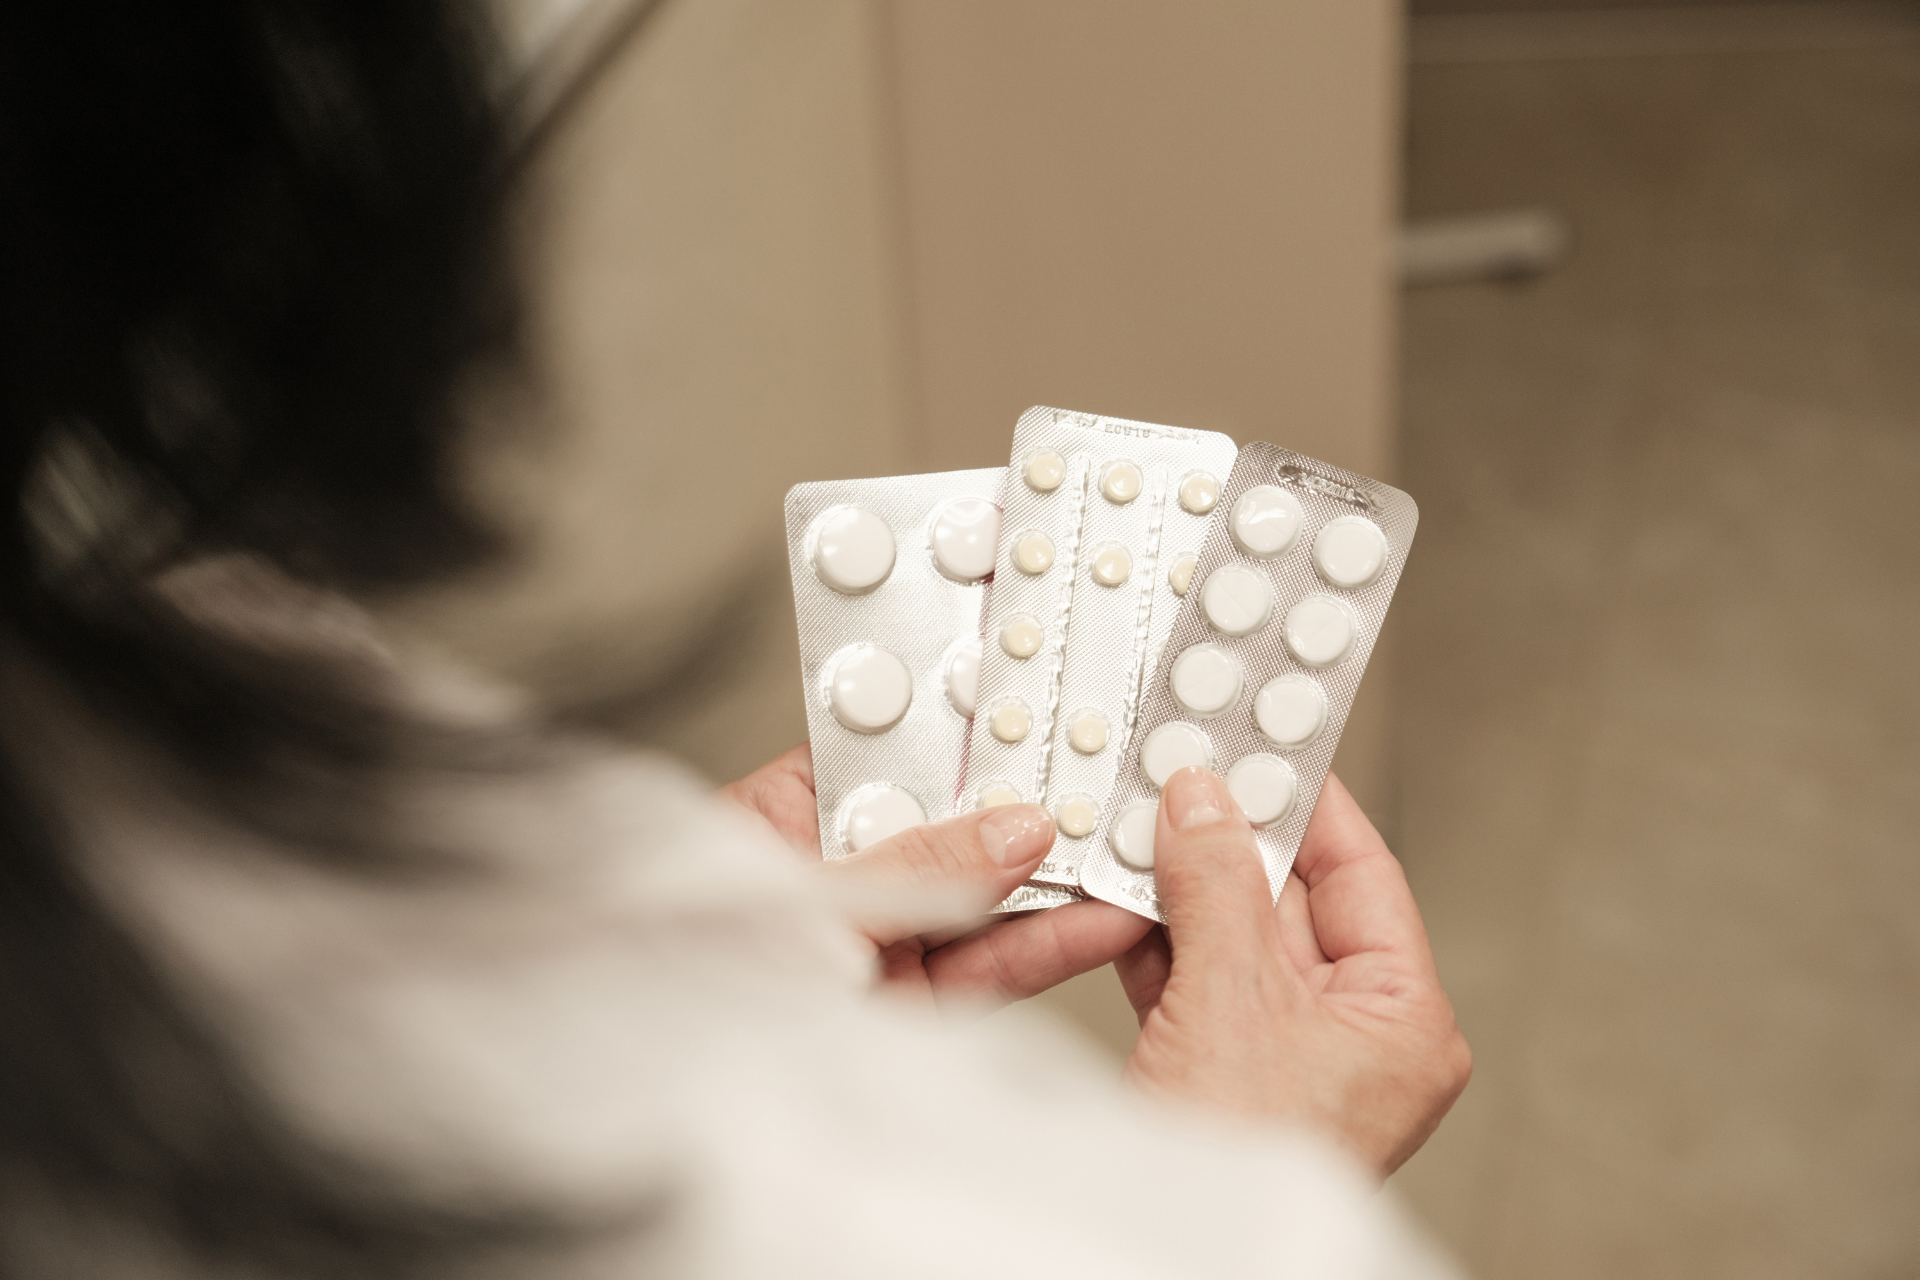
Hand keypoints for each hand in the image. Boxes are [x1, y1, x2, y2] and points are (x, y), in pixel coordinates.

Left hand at [722, 744, 1151, 1007]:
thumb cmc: (691, 993)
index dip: (954, 739)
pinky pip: (991, 963)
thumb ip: (913, 869)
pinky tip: (1100, 917)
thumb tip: (1006, 830)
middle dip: (1024, 808)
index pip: (879, 760)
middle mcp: (833, 881)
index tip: (1029, 717)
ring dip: (1055, 878)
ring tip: (1118, 848)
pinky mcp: (914, 1007)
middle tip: (1098, 783)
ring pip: (981, 898)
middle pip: (945, 827)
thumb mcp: (808, 912)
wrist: (683, 1102)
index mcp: (776, 826)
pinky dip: (1050, 943)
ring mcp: (877, 946)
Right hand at [1117, 767, 1469, 1177]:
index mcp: (1402, 1020)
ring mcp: (1284, 1054)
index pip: (1362, 876)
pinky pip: (1194, 978)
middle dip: (1227, 841)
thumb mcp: (1230, 1002)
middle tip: (1183, 775)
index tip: (1267, 743)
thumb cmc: (1239, 1165)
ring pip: (1231, 936)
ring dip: (1181, 886)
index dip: (1310, 804)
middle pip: (1288, 900)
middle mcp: (1353, 1035)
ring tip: (1142, 825)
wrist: (1165, 1258)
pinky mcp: (1222, 1068)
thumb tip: (1202, 804)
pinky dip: (1155, 937)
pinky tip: (1122, 892)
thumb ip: (1215, 888)